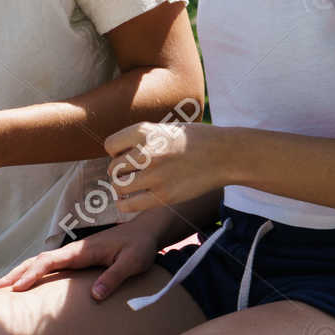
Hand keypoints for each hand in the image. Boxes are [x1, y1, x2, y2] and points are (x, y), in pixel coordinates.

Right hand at [0, 217, 162, 301]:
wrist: (146, 231)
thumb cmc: (140, 247)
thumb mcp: (133, 263)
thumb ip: (114, 277)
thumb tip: (95, 296)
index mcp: (81, 251)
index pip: (50, 262)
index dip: (32, 275)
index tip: (16, 288)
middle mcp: (72, 251)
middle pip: (36, 262)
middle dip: (13, 275)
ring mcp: (73, 255)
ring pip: (39, 263)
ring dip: (18, 274)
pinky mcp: (76, 260)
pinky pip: (48, 267)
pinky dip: (31, 274)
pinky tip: (24, 284)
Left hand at [102, 121, 231, 214]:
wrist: (224, 155)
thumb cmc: (196, 141)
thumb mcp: (166, 129)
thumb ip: (142, 139)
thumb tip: (116, 155)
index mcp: (146, 132)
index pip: (110, 146)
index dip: (116, 152)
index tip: (127, 155)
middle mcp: (147, 152)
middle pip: (114, 168)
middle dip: (120, 172)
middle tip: (134, 173)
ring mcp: (155, 175)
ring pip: (119, 186)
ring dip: (123, 188)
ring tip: (134, 186)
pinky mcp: (163, 196)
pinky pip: (129, 205)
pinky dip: (124, 205)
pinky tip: (128, 201)